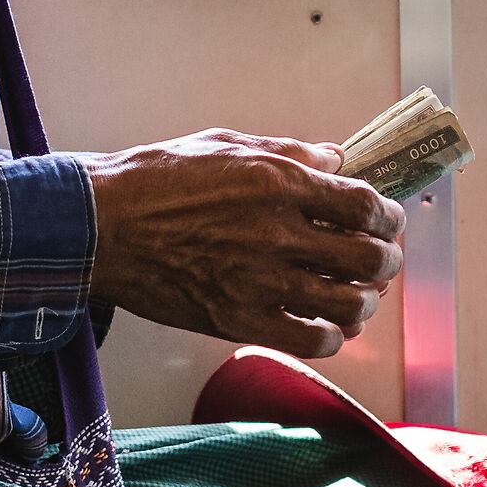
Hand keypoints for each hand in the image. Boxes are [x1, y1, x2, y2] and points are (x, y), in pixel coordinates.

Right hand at [87, 129, 405, 359]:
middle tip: (381, 259)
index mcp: (278, 183)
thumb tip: (335, 159)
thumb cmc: (155, 179)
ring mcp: (257, 281)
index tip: (387, 220)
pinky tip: (327, 326)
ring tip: (357, 294)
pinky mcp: (235, 319)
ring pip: (347, 304)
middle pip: (368, 257)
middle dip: (385, 259)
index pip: (364, 204)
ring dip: (363, 300)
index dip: (387, 215)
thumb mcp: (226, 145)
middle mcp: (276, 233)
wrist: (99, 225)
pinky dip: (331, 337)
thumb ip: (288, 153)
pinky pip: (309, 341)